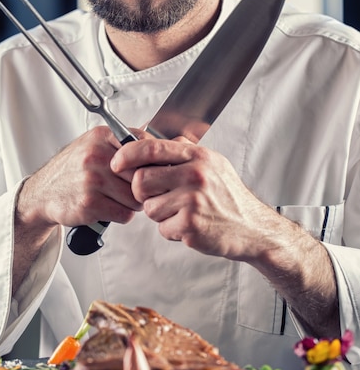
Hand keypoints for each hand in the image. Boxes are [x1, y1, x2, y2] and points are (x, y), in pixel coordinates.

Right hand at [17, 126, 142, 231]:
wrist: (42, 192)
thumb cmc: (73, 169)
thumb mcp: (93, 144)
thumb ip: (122, 142)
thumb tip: (158, 148)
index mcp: (101, 137)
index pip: (144, 146)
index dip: (153, 161)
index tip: (154, 169)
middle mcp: (96, 156)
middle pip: (142, 175)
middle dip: (143, 186)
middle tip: (136, 190)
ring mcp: (93, 180)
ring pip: (135, 197)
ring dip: (134, 203)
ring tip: (121, 199)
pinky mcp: (90, 204)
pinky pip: (124, 214)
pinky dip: (122, 215)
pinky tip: (111, 208)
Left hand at [110, 136, 274, 259]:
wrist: (252, 227)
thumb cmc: (230, 197)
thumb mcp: (214, 164)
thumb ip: (185, 151)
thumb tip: (156, 140)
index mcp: (198, 157)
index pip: (152, 148)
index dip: (127, 154)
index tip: (117, 162)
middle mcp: (195, 175)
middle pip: (142, 180)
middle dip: (143, 192)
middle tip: (157, 196)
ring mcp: (192, 201)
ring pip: (150, 208)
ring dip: (160, 214)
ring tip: (182, 212)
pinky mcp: (190, 225)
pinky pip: (162, 228)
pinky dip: (171, 230)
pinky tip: (188, 225)